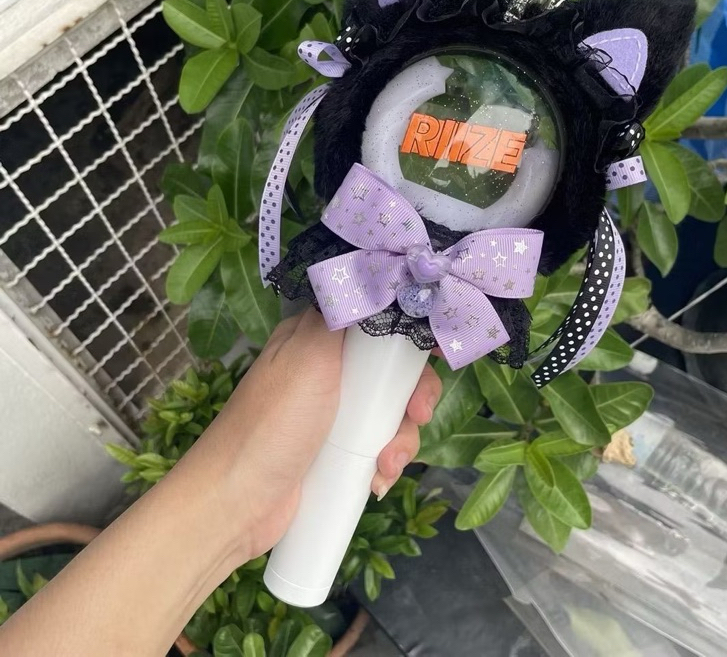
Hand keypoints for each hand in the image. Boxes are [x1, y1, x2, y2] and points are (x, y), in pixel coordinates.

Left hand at [176, 308, 441, 560]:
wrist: (236, 503)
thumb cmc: (272, 424)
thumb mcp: (306, 357)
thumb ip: (340, 316)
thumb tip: (368, 278)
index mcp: (316, 338)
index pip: (374, 319)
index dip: (408, 331)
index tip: (436, 349)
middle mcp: (327, 371)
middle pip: (392, 370)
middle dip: (412, 395)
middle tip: (417, 414)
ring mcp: (332, 414)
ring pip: (391, 412)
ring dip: (400, 439)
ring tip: (386, 463)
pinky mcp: (336, 453)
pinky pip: (378, 448)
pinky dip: (385, 463)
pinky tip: (376, 481)